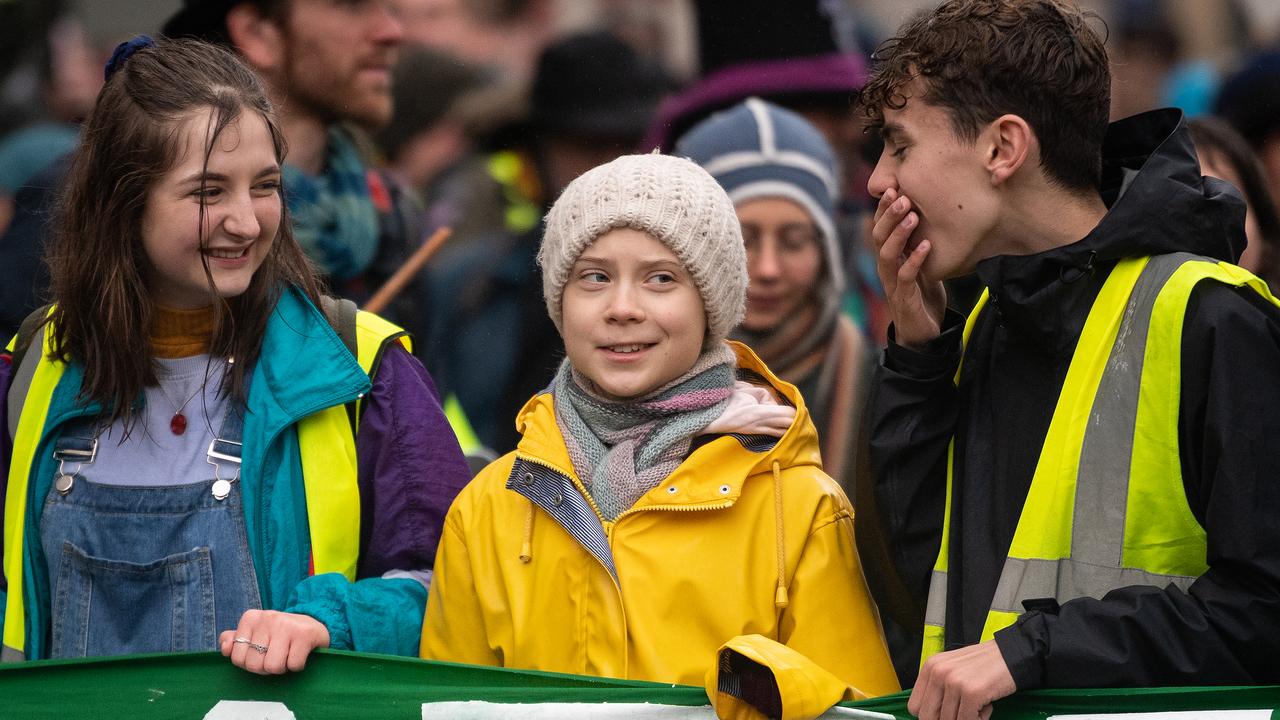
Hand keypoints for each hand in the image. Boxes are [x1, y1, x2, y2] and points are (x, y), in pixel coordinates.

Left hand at [220, 610, 330, 674]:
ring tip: (287, 656)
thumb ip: (235, 640)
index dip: (250, 663)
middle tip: (275, 657)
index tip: (262, 654)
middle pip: (254, 664)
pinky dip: (297, 666)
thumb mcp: (255, 634)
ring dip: (282, 668)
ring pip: (273, 666)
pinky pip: (293, 665)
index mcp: (250, 618)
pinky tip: (299, 654)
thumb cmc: (279, 634)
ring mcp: (286, 625)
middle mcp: (267, 618)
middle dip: (265, 668)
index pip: (237, 658)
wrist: (313, 626)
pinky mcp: (304, 634)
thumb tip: (225, 647)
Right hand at [872, 188, 946, 348]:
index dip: (884, 209)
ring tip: (912, 216)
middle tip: (901, 195)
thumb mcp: (921, 267)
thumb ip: (918, 246)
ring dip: (899, 234)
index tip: (894, 187)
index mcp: (889, 260)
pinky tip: (925, 246)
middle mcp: (886, 269)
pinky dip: (914, 260)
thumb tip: (927, 218)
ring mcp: (892, 284)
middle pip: (879, 238)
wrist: (923, 336)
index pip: (881, 229)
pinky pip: (905, 277)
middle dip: (889, 215)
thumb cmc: (922, 298)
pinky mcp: (904, 299)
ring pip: (887, 254)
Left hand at [908, 640, 1016, 719]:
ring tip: (979, 704)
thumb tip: (931, 717)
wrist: (1012, 655)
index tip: (945, 714)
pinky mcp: (971, 692)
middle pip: (928, 717)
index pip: (914, 707)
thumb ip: (938, 689)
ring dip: (967, 718)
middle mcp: (938, 673)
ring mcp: (954, 682)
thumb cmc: (984, 665)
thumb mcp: (952, 669)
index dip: (930, 716)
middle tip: (965, 711)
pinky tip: (987, 706)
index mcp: (930, 667)